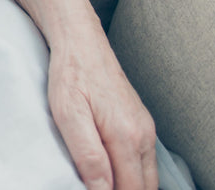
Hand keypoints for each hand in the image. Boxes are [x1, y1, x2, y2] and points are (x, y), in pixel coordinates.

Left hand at [47, 38, 156, 189]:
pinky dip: (132, 172)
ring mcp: (145, 128)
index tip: (91, 189)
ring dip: (129, 185)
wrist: (80, 40)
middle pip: (144, 187)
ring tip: (101, 180)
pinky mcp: (141, 123)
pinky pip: (144, 160)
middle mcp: (143, 135)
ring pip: (147, 176)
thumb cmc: (70, 73)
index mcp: (127, 136)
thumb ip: (88, 155)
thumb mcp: (68, 113)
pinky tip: (111, 168)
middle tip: (94, 186)